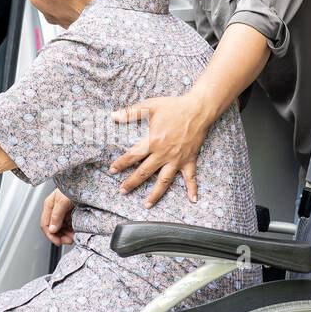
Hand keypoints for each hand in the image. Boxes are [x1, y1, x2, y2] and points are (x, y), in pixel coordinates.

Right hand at [40, 188, 74, 245]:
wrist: (86, 182)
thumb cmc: (73, 186)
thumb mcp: (63, 201)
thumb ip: (56, 215)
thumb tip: (52, 229)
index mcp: (49, 205)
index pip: (45, 225)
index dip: (51, 235)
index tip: (58, 242)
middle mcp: (55, 210)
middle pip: (53, 228)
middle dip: (60, 236)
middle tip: (68, 240)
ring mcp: (63, 212)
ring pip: (61, 228)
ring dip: (66, 235)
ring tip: (73, 237)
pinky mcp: (70, 213)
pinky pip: (68, 225)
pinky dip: (71, 230)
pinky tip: (75, 232)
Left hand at [109, 93, 209, 207]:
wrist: (198, 109)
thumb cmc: (174, 106)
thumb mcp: (150, 106)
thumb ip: (131, 113)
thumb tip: (113, 116)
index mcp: (153, 141)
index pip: (133, 156)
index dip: (121, 163)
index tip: (112, 170)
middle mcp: (163, 154)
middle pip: (145, 172)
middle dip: (132, 183)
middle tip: (122, 191)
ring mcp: (177, 159)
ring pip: (164, 180)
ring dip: (155, 194)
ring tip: (147, 204)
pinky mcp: (189, 159)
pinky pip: (191, 177)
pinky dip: (192, 189)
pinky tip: (193, 200)